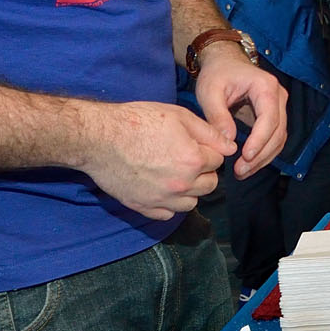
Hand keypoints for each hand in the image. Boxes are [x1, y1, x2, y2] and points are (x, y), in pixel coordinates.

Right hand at [79, 101, 231, 219]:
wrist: (99, 138)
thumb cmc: (138, 121)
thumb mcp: (179, 116)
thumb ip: (209, 133)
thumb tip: (230, 147)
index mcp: (193, 160)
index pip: (218, 160)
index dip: (208, 150)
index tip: (194, 144)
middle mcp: (181, 184)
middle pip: (210, 184)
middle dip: (204, 172)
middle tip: (187, 158)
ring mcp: (162, 199)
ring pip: (192, 202)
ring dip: (190, 190)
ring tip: (175, 174)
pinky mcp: (144, 207)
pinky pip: (168, 214)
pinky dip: (170, 204)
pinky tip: (161, 187)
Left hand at [193, 46, 287, 177]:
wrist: (224, 62)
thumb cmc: (217, 73)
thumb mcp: (210, 91)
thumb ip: (217, 115)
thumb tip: (228, 141)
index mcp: (265, 87)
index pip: (269, 118)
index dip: (259, 141)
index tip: (245, 157)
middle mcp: (278, 96)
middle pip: (278, 132)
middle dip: (261, 155)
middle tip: (240, 171)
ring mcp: (278, 106)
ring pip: (279, 138)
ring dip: (264, 158)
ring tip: (242, 172)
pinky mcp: (273, 116)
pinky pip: (274, 138)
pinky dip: (264, 153)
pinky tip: (248, 164)